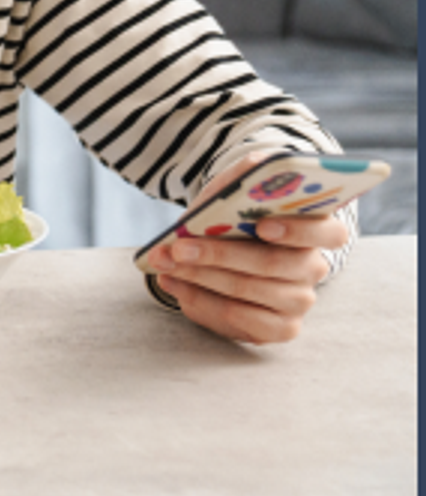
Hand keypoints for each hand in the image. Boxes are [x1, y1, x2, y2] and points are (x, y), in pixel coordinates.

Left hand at [147, 148, 350, 343]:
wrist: (225, 246)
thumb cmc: (236, 214)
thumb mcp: (238, 188)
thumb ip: (250, 176)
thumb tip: (256, 167)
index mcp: (320, 230)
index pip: (329, 233)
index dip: (297, 231)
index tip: (261, 227)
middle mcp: (315, 268)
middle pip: (271, 265)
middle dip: (218, 255)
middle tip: (177, 247)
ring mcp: (300, 301)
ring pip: (247, 290)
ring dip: (200, 277)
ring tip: (165, 263)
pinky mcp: (280, 327)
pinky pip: (239, 319)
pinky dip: (200, 301)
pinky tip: (175, 284)